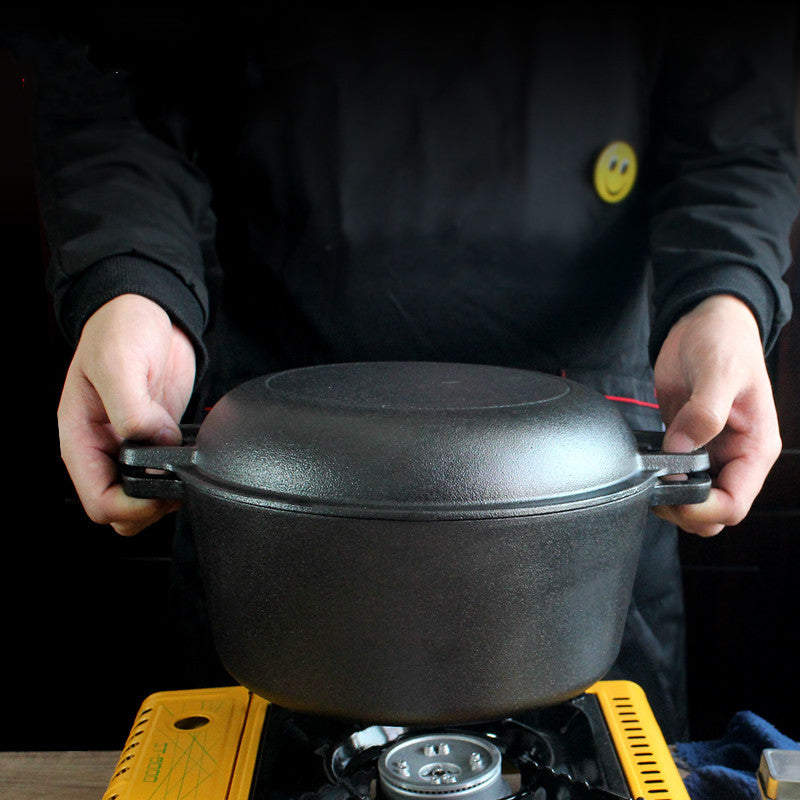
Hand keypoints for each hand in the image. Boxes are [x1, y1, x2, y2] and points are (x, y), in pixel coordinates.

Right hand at [57, 294, 196, 535]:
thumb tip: (153, 444)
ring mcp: (130, 444)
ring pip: (143, 496)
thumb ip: (132, 410)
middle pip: (121, 508)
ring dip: (166, 492)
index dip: (130, 507)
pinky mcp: (157, 436)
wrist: (150, 310)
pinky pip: (165, 471)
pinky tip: (191, 456)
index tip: (158, 491)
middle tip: (177, 482)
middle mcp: (103, 446)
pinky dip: (180, 473)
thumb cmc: (121, 327)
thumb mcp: (118, 362)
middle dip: (150, 506)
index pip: (97, 500)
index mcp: (80, 436)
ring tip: (185, 468)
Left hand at [653, 294, 781, 535]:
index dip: (703, 509)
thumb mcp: (720, 372)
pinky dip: (657, 476)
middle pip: (712, 512)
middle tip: (654, 486)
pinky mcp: (684, 442)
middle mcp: (733, 456)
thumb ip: (703, 413)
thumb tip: (680, 449)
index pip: (735, 504)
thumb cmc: (725, 341)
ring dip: (667, 495)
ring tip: (648, 473)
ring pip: (690, 498)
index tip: (673, 492)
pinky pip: (672, 475)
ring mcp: (708, 451)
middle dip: (682, 509)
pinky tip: (645, 462)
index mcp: (754, 449)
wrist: (704, 321)